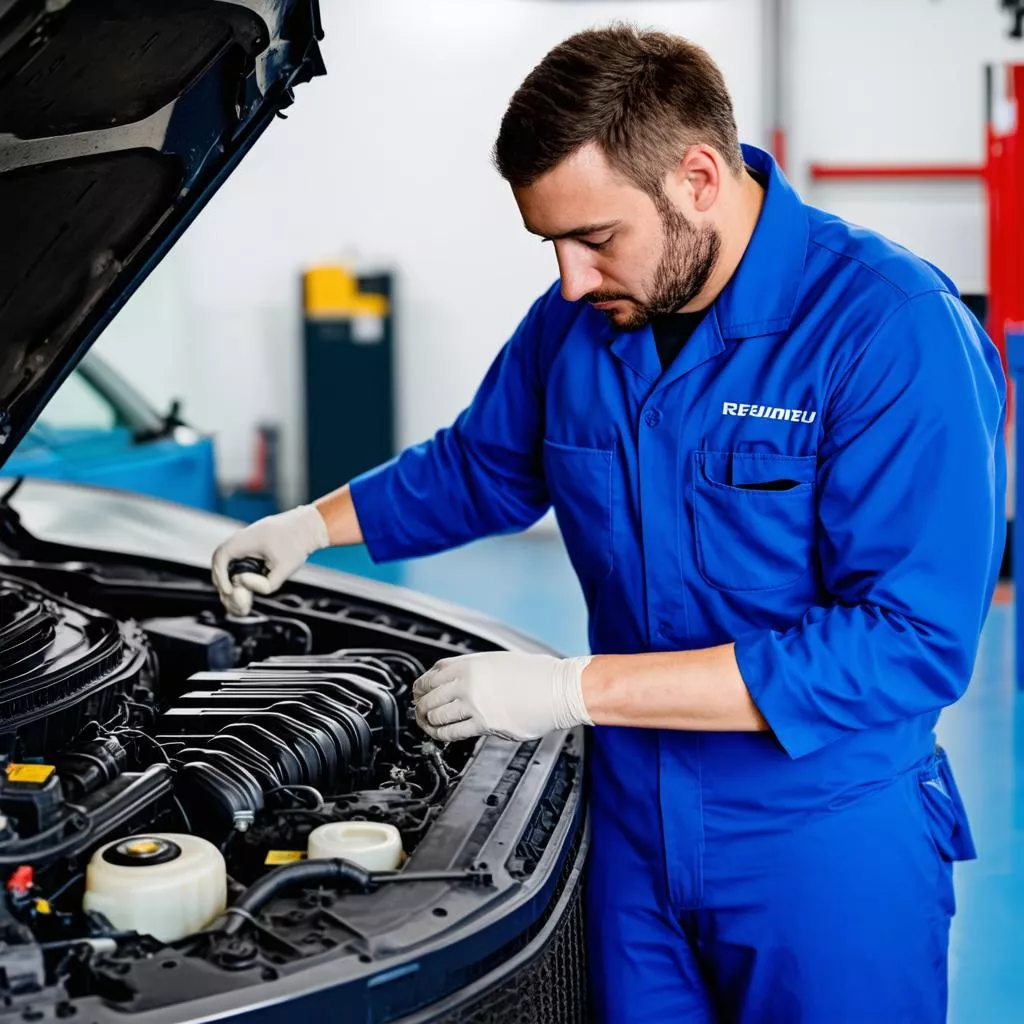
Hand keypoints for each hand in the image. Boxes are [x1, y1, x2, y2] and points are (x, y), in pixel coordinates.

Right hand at [211, 504, 329, 615]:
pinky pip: (236, 558)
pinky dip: (235, 572)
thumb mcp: (286, 568)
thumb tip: (244, 584)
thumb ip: (266, 584)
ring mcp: (245, 540)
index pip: (221, 556)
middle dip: (221, 580)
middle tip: (230, 597)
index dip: (220, 576)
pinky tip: (243, 588)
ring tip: (235, 596)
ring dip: (227, 577)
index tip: (229, 591)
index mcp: (246, 540)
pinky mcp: (251, 544)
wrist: (308, 526)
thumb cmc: (297, 544)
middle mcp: (242, 537)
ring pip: (227, 559)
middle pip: (220, 559)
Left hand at [412, 651, 592, 741]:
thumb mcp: (499, 661)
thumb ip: (475, 670)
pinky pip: (453, 732)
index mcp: (470, 664)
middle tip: (420, 710)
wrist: (558, 690)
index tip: (419, 691)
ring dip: (429, 722)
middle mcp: (468, 682)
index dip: (422, 685)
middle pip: (430, 696)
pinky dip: (442, 735)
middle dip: (421, 705)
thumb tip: (457, 682)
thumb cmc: (536, 675)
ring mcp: (475, 704)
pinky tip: (442, 735)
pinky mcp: (484, 724)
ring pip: (437, 716)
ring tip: (427, 724)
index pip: (433, 674)